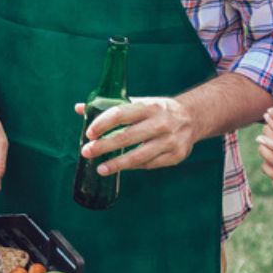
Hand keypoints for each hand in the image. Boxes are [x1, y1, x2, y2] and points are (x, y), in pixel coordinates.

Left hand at [77, 96, 199, 174]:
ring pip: (139, 156)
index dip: (103, 124)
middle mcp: (161, 123)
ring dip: (117, 164)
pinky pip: (149, 164)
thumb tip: (79, 108)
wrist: (193, 117)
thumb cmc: (157, 110)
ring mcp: (170, 141)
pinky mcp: (176, 156)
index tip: (89, 133)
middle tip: (87, 152)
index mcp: (149, 106)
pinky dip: (133, 166)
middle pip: (127, 137)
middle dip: (104, 146)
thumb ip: (110, 106)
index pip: (121, 114)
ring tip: (100, 169)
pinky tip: (120, 167)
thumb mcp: (138, 103)